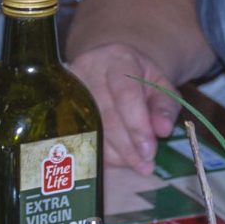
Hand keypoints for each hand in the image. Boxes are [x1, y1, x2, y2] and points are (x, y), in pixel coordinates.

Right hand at [67, 39, 179, 171]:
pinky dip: (103, 155)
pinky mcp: (59, 108)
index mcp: (117, 59)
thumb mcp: (159, 85)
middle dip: (128, 146)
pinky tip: (120, 160)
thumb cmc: (137, 78)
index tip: (149, 151)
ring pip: (92, 132)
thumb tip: (164, 130)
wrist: (110, 69)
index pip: (126, 94)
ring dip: (117, 155)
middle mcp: (88, 70)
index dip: (138, 126)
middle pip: (107, 117)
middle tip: (145, 164)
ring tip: (137, 164)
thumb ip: (165, 106)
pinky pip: (80, 140)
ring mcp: (69, 89)